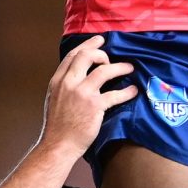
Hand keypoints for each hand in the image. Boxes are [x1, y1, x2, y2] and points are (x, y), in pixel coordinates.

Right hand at [39, 35, 136, 157]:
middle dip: (101, 52)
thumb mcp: (55, 98)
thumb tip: (78, 74)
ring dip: (119, 67)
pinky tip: (133, 90)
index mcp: (58, 81)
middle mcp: (69, 83)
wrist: (57, 146)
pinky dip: (126, 91)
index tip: (98, 40)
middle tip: (111, 55)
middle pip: (87, 56)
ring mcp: (82, 94)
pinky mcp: (94, 106)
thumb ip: (65, 84)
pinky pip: (114, 94)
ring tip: (129, 68)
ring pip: (104, 71)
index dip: (87, 45)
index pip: (72, 55)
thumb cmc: (57, 126)